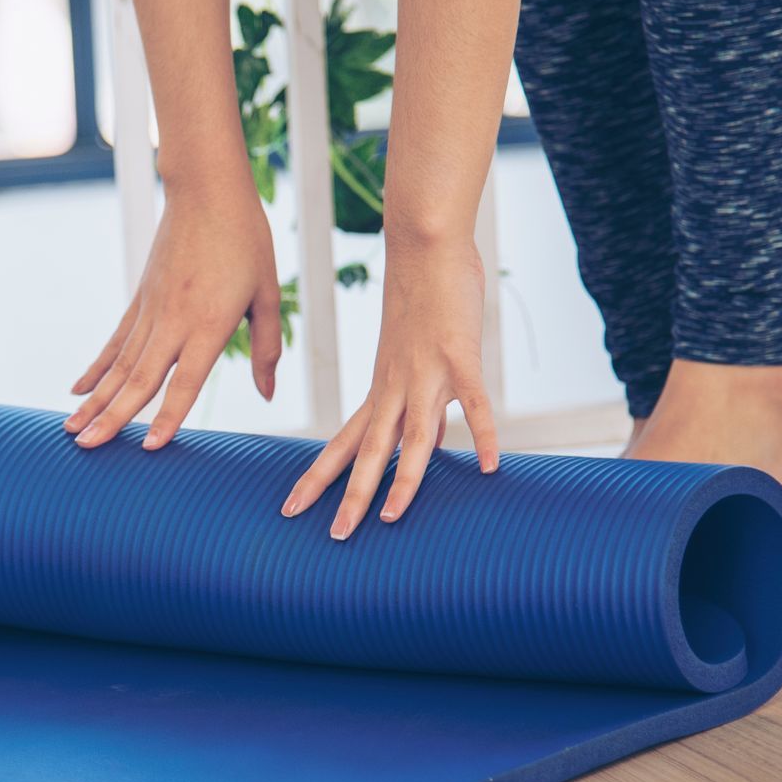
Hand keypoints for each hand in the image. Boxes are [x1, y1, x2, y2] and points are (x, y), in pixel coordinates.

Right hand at [65, 180, 280, 449]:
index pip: (185, 381)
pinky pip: (114, 342)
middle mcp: (173, 321)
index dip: (168, 416)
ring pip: (119, 365)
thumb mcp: (269, 294)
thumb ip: (268, 348)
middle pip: (138, 379)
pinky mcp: (140, 299)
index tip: (147, 448)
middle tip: (87, 448)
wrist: (206, 190)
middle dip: (111, 417)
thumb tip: (268, 394)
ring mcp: (151, 310)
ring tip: (71, 431)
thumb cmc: (246, 240)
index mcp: (209, 324)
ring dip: (94, 400)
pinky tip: (77, 390)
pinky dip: (96, 369)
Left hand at [282, 231, 497, 536]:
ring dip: (403, 478)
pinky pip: (473, 400)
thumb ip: (413, 396)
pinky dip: (481, 432)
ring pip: (413, 435)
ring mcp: (426, 372)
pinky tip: (488, 465)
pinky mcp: (459, 354)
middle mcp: (395, 387)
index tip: (292, 509)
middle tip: (333, 536)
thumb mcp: (407, 356)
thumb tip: (424, 436)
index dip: (320, 477)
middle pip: (369, 451)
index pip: (344, 443)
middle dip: (351, 495)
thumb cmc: (418, 299)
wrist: (423, 245)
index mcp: (380, 389)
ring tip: (391, 519)